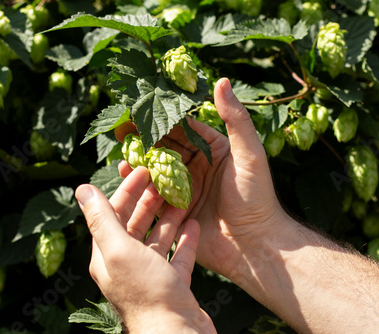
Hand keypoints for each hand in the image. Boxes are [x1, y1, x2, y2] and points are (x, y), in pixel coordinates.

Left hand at [75, 167, 215, 332]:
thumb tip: (81, 188)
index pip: (113, 213)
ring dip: (168, 217)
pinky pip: (178, 256)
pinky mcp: (173, 284)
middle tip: (164, 178)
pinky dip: (185, 239)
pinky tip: (194, 224)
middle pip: (136, 224)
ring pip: (158, 238)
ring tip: (182, 195)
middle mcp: (127, 264)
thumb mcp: (119, 250)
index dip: (127, 189)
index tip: (143, 169)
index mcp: (108, 255)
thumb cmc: (146, 292)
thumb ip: (101, 219)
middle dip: (148, 200)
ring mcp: (151, 275)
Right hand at [117, 78, 289, 282]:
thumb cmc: (257, 196)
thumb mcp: (249, 153)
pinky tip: (126, 175)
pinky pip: (154, 195)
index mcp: (213, 151)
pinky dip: (140, 185)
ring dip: (139, 159)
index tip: (142, 107)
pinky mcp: (176, 212)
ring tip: (121, 148)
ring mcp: (184, 190)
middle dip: (145, 137)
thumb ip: (235, 119)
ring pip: (156, 170)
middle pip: (166, 148)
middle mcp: (196, 168)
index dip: (163, 118)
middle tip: (122, 127)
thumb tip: (222, 80)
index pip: (184, 129)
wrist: (255, 244)